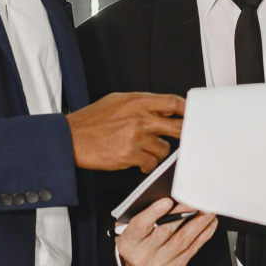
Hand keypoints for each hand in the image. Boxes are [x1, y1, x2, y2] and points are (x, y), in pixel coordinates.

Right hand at [67, 92, 183, 171]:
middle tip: (190, 139)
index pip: (172, 103)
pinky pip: (150, 163)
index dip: (187, 109)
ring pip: (163, 149)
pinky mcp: (130, 155)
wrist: (71, 138)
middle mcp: (140, 118)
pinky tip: (136, 160)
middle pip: (177, 127)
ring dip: (157, 152)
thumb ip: (142, 104)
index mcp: (137, 101)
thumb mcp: (117, 101)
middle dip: (185, 134)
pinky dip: (146, 164)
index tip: (193, 115)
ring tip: (143, 150)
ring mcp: (136, 137)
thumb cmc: (93, 120)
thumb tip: (164, 109)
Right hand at [117, 198, 217, 265]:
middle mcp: (143, 255)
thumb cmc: (135, 240)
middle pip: (165, 231)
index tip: (167, 201)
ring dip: (198, 223)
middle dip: (183, 213)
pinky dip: (203, 234)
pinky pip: (192, 249)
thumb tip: (168, 197)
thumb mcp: (129, 227)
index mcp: (129, 242)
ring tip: (208, 209)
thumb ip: (143, 213)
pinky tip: (210, 223)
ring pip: (182, 241)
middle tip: (195, 200)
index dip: (154, 213)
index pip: (140, 226)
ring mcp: (160, 263)